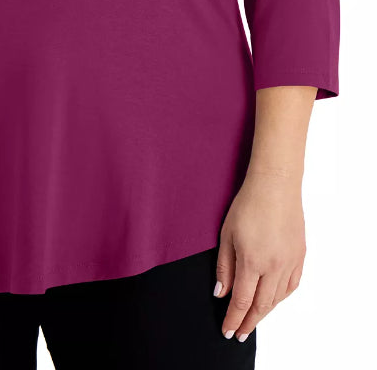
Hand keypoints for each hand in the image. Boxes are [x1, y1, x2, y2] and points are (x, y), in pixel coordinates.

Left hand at [214, 170, 305, 341]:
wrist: (275, 187)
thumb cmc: (247, 206)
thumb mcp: (226, 236)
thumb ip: (224, 267)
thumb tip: (221, 293)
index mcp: (252, 262)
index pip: (241, 301)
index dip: (233, 319)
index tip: (227, 331)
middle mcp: (274, 266)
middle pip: (261, 305)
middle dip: (249, 322)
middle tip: (240, 334)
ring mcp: (290, 262)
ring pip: (278, 298)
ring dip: (265, 312)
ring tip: (253, 320)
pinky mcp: (300, 255)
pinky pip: (292, 285)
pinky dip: (281, 297)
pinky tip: (274, 300)